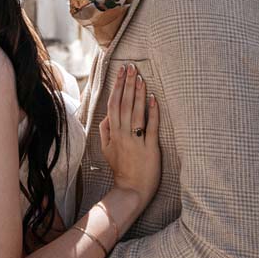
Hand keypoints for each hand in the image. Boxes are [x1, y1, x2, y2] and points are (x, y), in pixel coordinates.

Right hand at [99, 63, 160, 208]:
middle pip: (124, 104)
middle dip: (128, 84)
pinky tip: (153, 98)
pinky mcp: (151, 148)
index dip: (117, 86)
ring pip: (136, 112)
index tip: (121, 71)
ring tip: (140, 77)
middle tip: (131, 67)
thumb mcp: (107, 150)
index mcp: (113, 132)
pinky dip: (152, 112)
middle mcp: (123, 134)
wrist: (131, 190)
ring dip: (138, 93)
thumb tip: (106, 116)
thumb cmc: (121, 169)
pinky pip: (151, 127)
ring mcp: (136, 141)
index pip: (113, 104)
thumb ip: (105, 131)